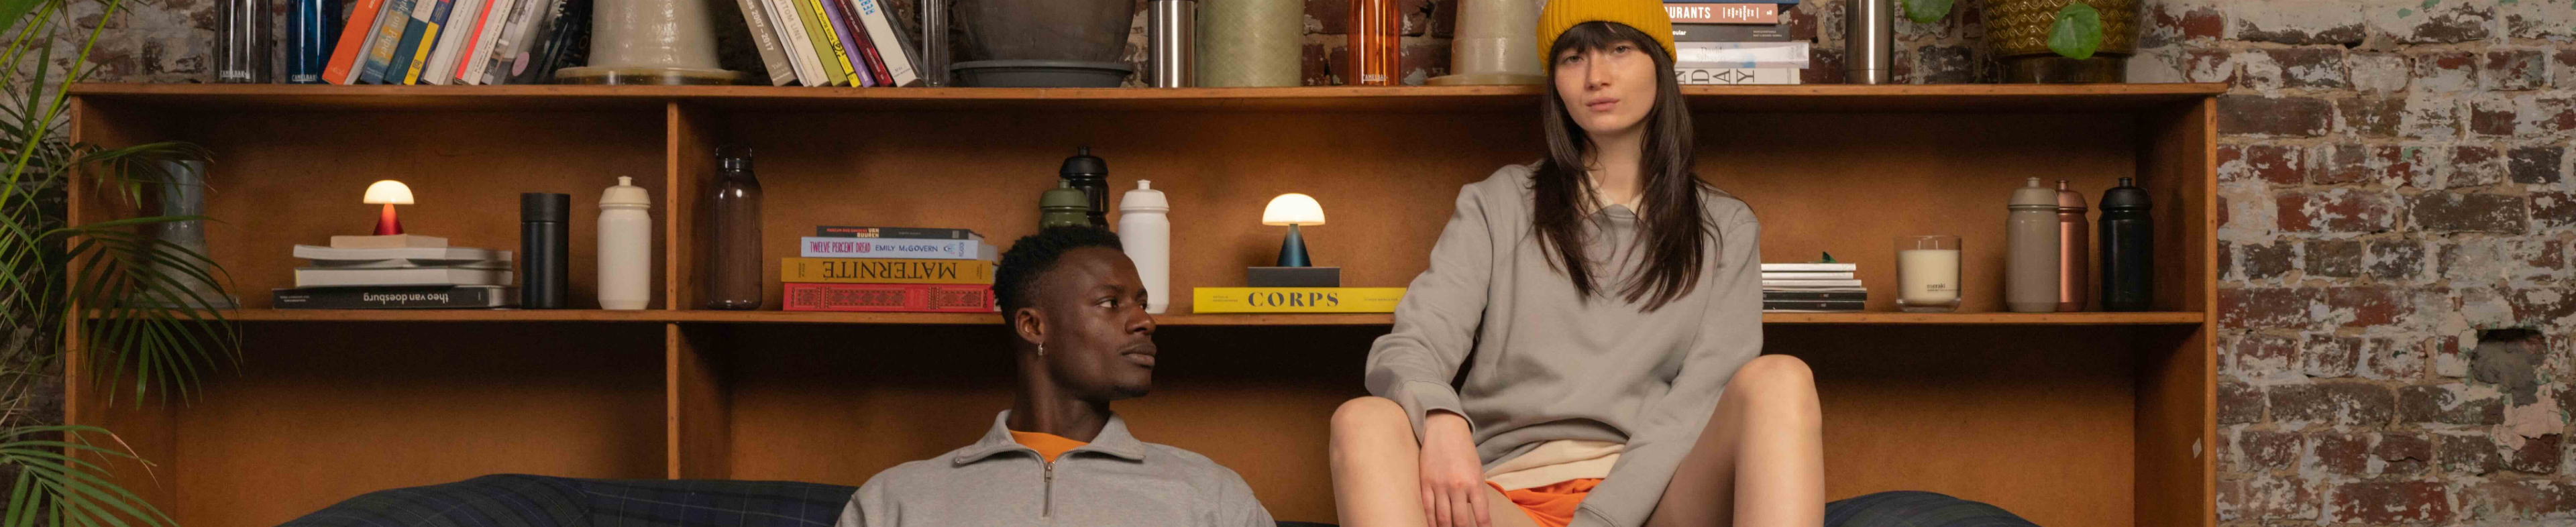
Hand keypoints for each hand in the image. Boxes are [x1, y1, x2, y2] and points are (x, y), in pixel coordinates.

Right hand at [1419, 411, 1488, 526]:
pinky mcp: (1425, 483)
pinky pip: (1427, 508)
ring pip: (1442, 518)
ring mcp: (1439, 485)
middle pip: (1459, 521)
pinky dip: (1430, 521)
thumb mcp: (1478, 470)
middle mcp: (1457, 486)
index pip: (1481, 515)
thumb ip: (1478, 492)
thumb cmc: (1464, 450)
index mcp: (1474, 483)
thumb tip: (1476, 513)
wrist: (1444, 429)